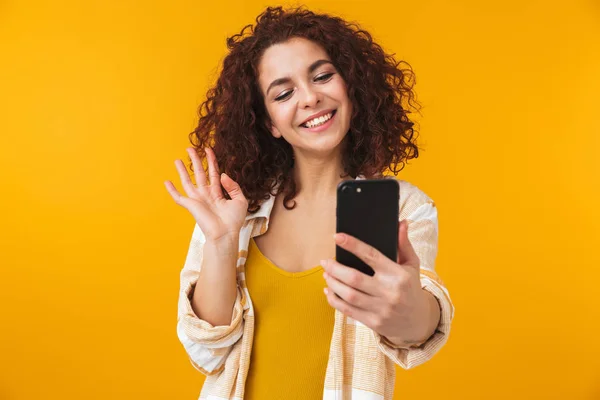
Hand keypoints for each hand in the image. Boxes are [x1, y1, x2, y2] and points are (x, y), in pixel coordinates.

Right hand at [164, 147, 248, 241]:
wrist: (225, 234)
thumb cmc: (234, 221)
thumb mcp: (240, 200)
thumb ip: (233, 186)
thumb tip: (223, 174)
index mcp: (218, 192)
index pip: (213, 173)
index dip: (211, 161)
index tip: (208, 149)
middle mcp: (206, 194)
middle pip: (199, 173)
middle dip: (195, 160)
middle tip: (190, 148)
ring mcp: (197, 200)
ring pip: (187, 181)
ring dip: (182, 171)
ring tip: (177, 160)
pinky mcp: (191, 206)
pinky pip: (178, 197)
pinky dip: (171, 190)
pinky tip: (166, 182)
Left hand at [321, 220, 430, 343]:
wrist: (418, 321)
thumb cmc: (411, 288)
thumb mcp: (412, 265)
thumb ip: (404, 244)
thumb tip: (401, 222)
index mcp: (398, 274)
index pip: (372, 256)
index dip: (352, 245)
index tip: (337, 237)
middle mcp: (389, 292)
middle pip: (354, 278)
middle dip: (335, 268)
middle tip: (324, 261)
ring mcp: (381, 309)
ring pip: (349, 295)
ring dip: (333, 283)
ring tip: (326, 274)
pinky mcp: (374, 322)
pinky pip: (348, 310)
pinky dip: (334, 300)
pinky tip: (328, 291)